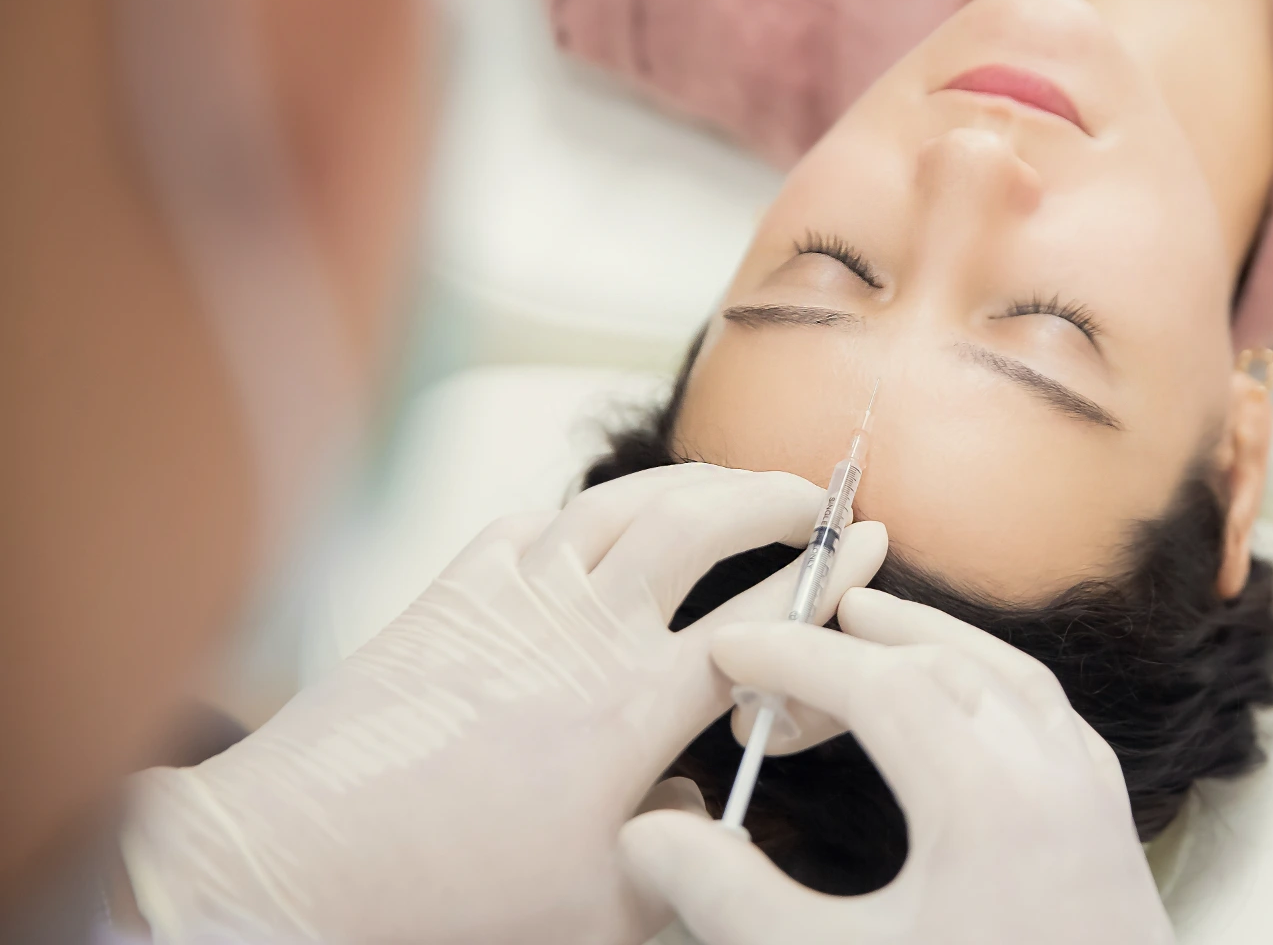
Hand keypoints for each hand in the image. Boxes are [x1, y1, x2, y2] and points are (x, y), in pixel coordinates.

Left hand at [119, 464, 885, 944]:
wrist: (294, 862)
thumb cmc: (448, 902)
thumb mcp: (603, 911)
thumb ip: (681, 849)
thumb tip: (694, 796)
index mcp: (637, 704)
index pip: (764, 611)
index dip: (829, 570)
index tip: (867, 540)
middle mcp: (584, 626)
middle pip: (700, 518)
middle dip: (769, 496)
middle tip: (807, 497)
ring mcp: (512, 596)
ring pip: (620, 503)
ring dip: (686, 483)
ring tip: (722, 488)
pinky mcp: (449, 594)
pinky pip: (529, 524)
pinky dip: (577, 516)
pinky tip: (587, 530)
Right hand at [620, 587, 1175, 944]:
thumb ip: (734, 900)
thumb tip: (647, 834)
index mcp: (987, 800)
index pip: (878, 683)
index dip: (793, 657)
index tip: (727, 652)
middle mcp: (1053, 778)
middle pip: (945, 663)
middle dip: (852, 646)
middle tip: (775, 657)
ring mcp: (1094, 801)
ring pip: (1010, 677)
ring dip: (932, 643)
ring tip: (865, 632)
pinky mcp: (1112, 832)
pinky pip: (1050, 717)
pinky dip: (991, 684)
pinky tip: (958, 707)